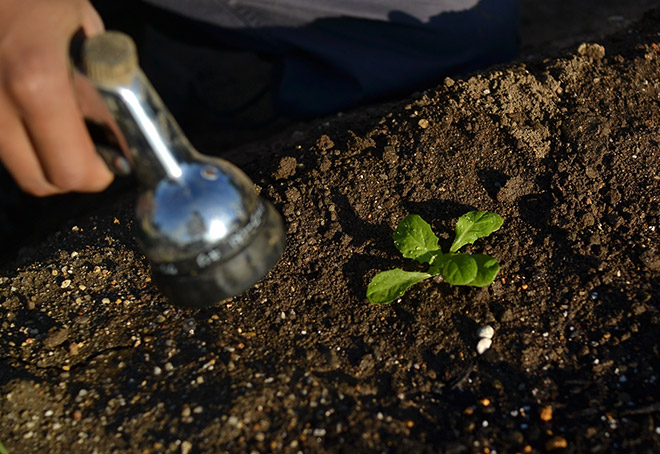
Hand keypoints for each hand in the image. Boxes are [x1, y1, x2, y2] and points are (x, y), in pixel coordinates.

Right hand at [0, 0, 113, 195]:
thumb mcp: (84, 27)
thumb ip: (103, 84)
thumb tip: (119, 133)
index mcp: (36, 83)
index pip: (72, 170)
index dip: (101, 174)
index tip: (115, 160)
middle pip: (39, 180)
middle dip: (73, 174)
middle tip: (93, 151)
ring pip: (14, 164)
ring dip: (44, 158)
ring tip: (63, 128)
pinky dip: (19, 137)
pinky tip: (33, 111)